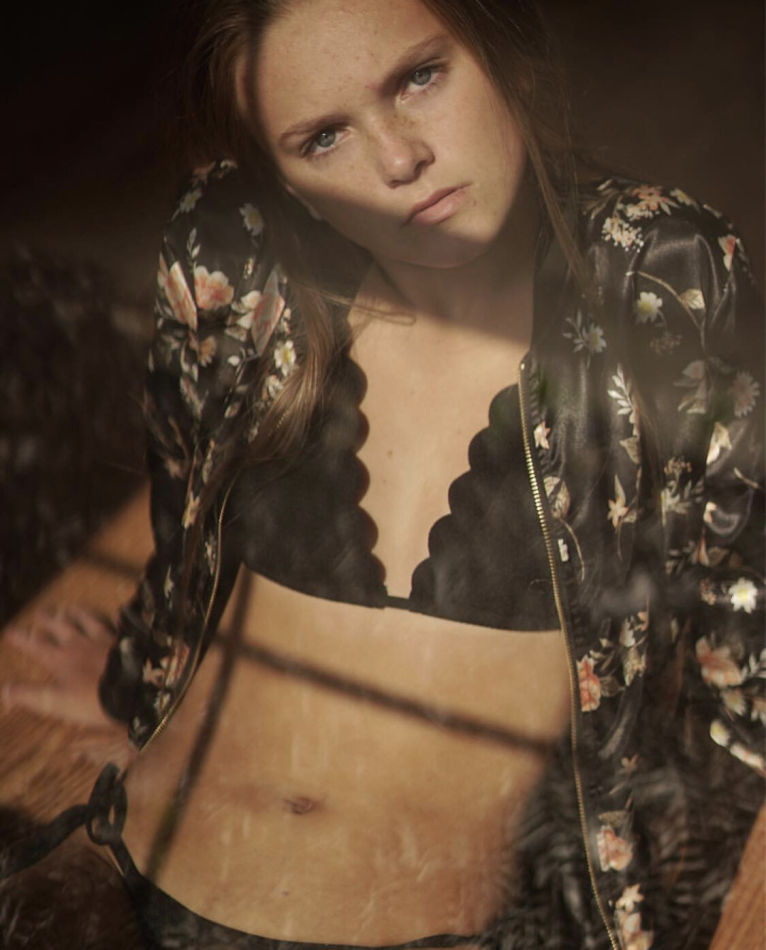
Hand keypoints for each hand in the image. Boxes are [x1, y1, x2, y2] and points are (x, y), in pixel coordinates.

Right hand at [2, 606, 122, 732]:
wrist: (135, 687)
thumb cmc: (93, 699)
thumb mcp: (55, 702)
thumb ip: (30, 694)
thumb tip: (3, 689)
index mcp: (61, 659)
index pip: (36, 646)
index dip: (22, 639)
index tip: (10, 630)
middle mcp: (81, 643)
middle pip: (61, 627)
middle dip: (48, 620)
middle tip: (40, 612)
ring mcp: (104, 638)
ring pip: (87, 620)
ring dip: (75, 613)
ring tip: (68, 608)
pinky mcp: (125, 639)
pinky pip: (116, 623)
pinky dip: (111, 617)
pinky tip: (113, 613)